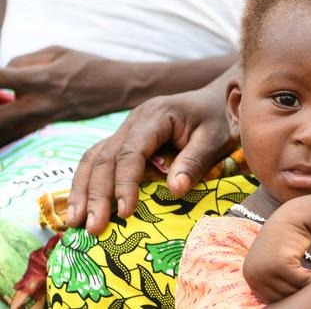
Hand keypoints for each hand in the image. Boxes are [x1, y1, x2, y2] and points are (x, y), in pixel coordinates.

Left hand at [0, 46, 138, 144]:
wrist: (120, 89)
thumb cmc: (89, 65)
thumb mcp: (57, 52)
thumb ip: (24, 61)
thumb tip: (4, 73)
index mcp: (41, 79)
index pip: (0, 78)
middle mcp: (40, 103)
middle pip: (0, 116)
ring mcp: (45, 117)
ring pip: (7, 127)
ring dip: (3, 117)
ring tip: (6, 105)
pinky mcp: (51, 124)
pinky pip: (20, 128)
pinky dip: (8, 126)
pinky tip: (6, 123)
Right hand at [68, 77, 236, 234]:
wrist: (219, 99)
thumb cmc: (221, 118)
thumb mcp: (216, 139)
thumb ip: (195, 162)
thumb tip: (174, 191)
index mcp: (155, 116)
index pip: (130, 153)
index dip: (124, 184)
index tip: (125, 212)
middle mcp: (134, 120)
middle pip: (105, 157)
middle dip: (96, 194)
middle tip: (91, 227)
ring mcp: (127, 129)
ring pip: (94, 157)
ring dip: (82, 190)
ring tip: (74, 221)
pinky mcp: (127, 139)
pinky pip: (100, 158)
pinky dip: (88, 181)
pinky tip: (81, 204)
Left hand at [243, 205, 310, 302]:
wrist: (292, 216)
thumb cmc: (286, 240)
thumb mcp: (272, 262)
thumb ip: (272, 281)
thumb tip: (282, 305)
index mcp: (249, 275)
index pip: (270, 299)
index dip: (288, 296)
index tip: (302, 292)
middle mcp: (252, 274)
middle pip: (280, 297)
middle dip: (298, 293)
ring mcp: (264, 269)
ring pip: (291, 291)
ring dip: (307, 288)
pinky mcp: (280, 264)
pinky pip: (301, 281)